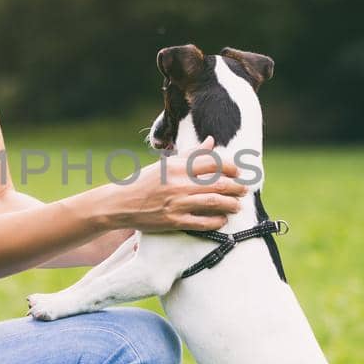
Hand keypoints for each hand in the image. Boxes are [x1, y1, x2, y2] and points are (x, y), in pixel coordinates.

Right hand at [107, 136, 247, 232]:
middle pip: (218, 183)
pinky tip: (222, 219)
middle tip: (243, 190)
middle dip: (236, 187)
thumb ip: (191, 154)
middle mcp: (178, 183)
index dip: (230, 167)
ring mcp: (177, 203)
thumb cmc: (144, 182)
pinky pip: (202, 222)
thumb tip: (211, 141)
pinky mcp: (174, 221)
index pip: (213, 162)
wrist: (120, 203)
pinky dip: (217, 221)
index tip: (237, 172)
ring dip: (231, 204)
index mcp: (177, 166)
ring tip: (237, 205)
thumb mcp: (166, 164)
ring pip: (214, 202)